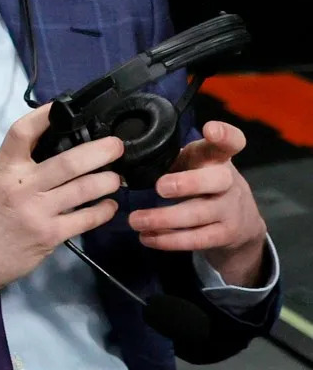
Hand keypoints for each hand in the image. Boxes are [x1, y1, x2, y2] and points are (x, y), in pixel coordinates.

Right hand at [0, 104, 123, 348]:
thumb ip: (21, 163)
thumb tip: (57, 142)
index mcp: (3, 168)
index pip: (23, 132)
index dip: (45, 115)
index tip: (65, 107)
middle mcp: (20, 186)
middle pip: (68, 162)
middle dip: (99, 151)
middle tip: (117, 146)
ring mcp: (36, 212)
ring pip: (82, 189)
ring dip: (106, 181)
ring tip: (117, 177)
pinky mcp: (49, 236)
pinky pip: (84, 219)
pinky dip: (102, 211)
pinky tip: (109, 206)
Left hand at [128, 120, 266, 286]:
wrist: (241, 222)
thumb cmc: (205, 184)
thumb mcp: (195, 165)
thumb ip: (173, 159)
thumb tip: (127, 161)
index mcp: (218, 158)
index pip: (231, 142)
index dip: (224, 135)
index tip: (209, 129)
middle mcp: (228, 181)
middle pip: (217, 179)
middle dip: (188, 183)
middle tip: (159, 187)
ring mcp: (229, 210)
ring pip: (200, 214)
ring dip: (164, 218)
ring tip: (135, 220)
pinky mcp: (224, 235)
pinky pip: (196, 239)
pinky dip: (168, 240)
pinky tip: (146, 237)